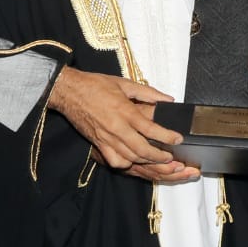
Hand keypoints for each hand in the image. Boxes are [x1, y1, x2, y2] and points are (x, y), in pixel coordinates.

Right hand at [47, 67, 196, 177]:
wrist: (69, 91)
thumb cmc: (95, 85)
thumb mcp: (125, 83)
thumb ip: (148, 93)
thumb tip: (167, 99)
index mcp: (125, 111)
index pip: (151, 129)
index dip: (167, 137)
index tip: (178, 139)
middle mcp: (117, 127)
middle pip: (143, 150)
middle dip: (160, 156)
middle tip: (170, 157)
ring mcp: (106, 138)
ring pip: (130, 158)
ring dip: (146, 161)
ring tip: (157, 160)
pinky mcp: (98, 143)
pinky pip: (114, 160)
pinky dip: (126, 163)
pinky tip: (133, 159)